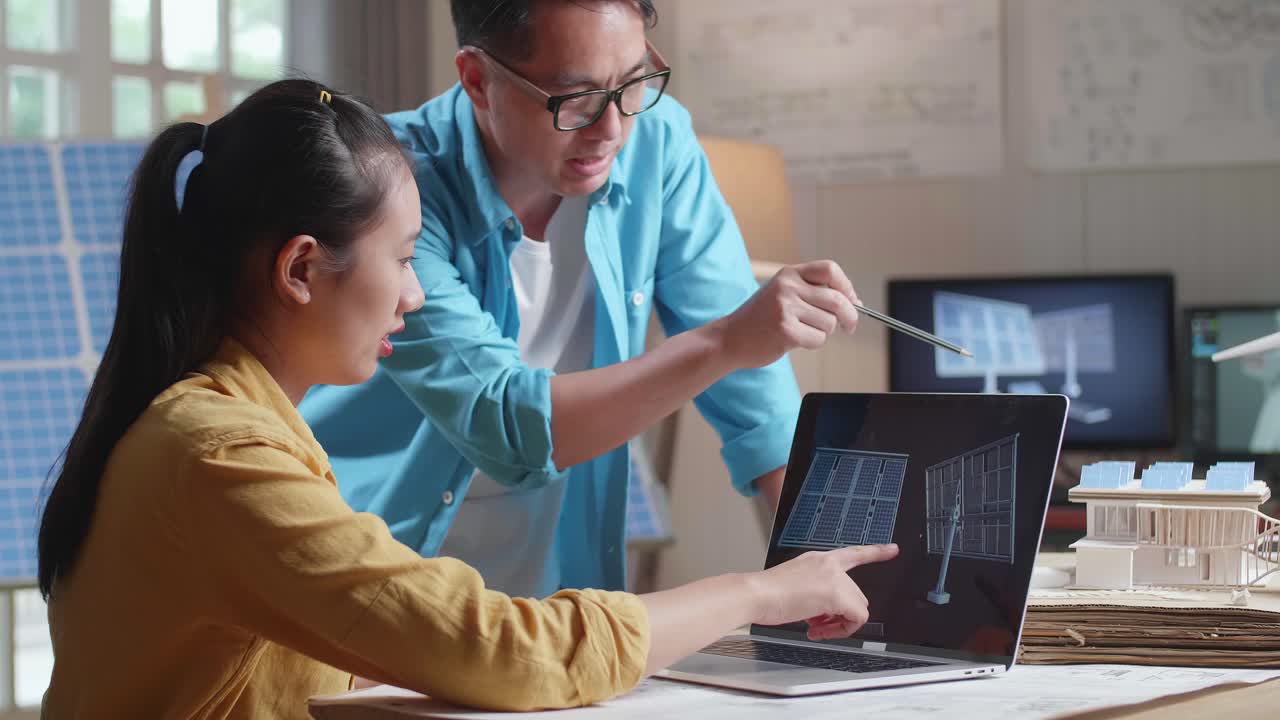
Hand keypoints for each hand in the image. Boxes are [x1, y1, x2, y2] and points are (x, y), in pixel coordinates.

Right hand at [716, 260, 859, 368]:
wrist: (729, 338)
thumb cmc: (760, 319)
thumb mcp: (784, 294)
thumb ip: (815, 294)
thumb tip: (856, 302)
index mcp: (789, 274)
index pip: (830, 269)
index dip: (847, 286)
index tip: (853, 301)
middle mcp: (787, 287)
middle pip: (837, 300)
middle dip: (850, 317)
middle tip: (849, 327)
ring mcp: (785, 308)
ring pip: (829, 323)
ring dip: (823, 333)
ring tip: (802, 331)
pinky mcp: (785, 331)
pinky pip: (818, 339)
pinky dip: (813, 343)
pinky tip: (795, 340)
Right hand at [744, 544, 898, 640]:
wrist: (755, 594)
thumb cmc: (765, 593)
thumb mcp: (794, 584)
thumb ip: (814, 592)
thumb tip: (823, 613)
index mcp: (817, 560)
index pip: (853, 553)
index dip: (876, 551)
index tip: (892, 549)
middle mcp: (828, 564)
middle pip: (856, 594)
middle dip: (841, 613)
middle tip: (818, 624)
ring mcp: (834, 577)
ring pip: (857, 607)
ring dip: (839, 624)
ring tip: (816, 627)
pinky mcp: (836, 594)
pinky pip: (856, 618)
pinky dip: (842, 630)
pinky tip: (819, 630)